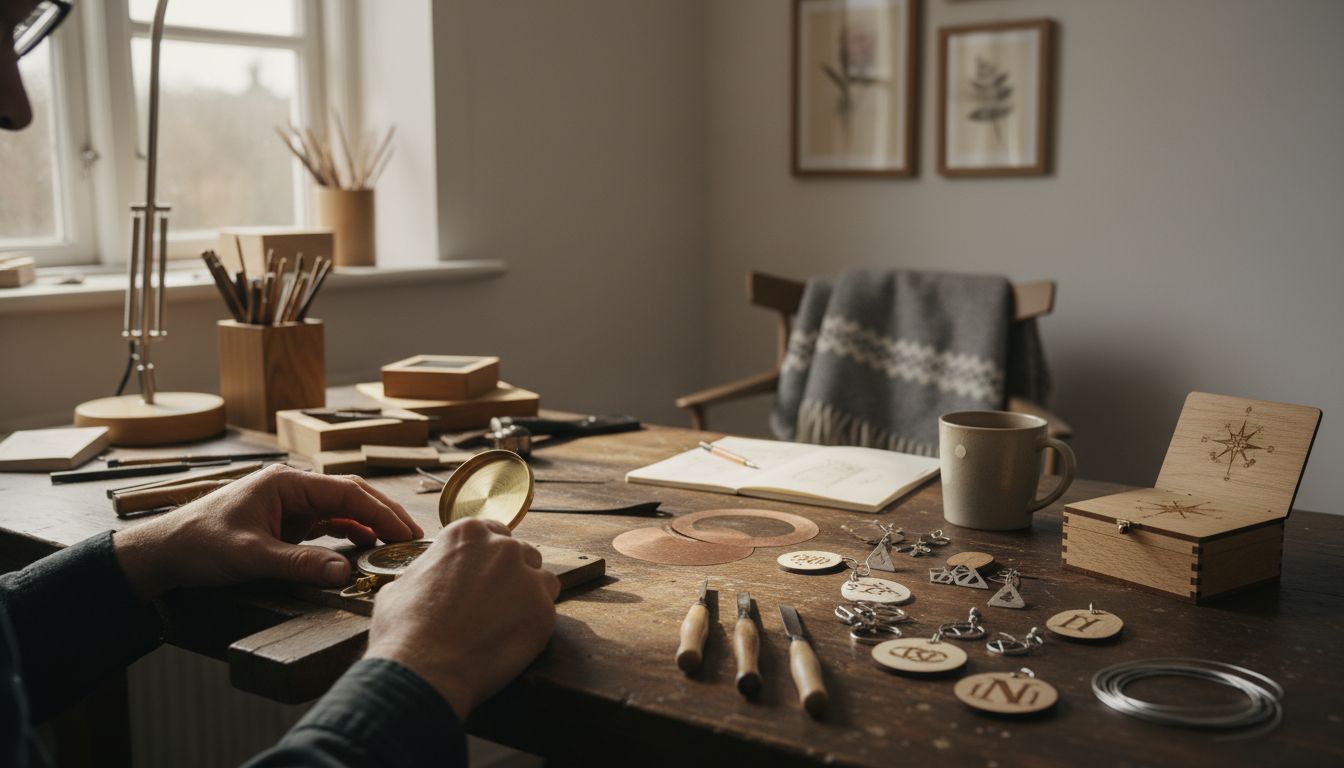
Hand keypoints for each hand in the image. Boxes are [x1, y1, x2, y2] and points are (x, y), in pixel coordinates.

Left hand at [113, 464, 422, 599]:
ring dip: (370, 525)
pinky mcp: (286, 524)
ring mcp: (290, 506)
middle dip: (383, 515)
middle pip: (350, 496)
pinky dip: (349, 534)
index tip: (404, 531)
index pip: (346, 491)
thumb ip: (298, 563)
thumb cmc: (198, 543)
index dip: (380, 511)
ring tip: (396, 544)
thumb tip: (343, 571)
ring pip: (342, 510)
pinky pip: (327, 525)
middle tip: (412, 538)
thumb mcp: (250, 556)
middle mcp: (292, 490)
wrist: (164, 552)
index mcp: (286, 484)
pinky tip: (365, 547)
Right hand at [364, 518, 560, 719]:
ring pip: (541, 578)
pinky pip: (547, 610)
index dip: (488, 556)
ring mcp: (527, 577)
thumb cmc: (404, 629)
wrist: (424, 669)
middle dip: (510, 574)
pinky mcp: (543, 610)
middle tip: (494, 602)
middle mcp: (502, 547)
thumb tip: (430, 578)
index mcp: (467, 533)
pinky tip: (511, 640)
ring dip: (528, 595)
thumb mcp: (402, 584)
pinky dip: (534, 622)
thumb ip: (428, 570)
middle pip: (520, 553)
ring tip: (505, 622)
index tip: (483, 574)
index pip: (492, 532)